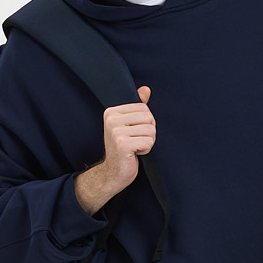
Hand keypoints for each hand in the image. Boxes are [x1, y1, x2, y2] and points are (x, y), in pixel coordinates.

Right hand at [76, 86, 153, 215]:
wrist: (112, 173)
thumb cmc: (123, 149)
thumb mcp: (130, 125)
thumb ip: (137, 107)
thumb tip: (146, 89)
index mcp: (112, 112)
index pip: (144, 108)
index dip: (146, 123)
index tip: (134, 133)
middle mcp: (111, 119)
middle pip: (149, 117)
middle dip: (149, 132)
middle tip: (136, 142)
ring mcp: (116, 131)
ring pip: (151, 130)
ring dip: (148, 142)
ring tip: (135, 148)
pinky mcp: (122, 144)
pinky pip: (149, 142)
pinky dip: (146, 150)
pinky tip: (134, 154)